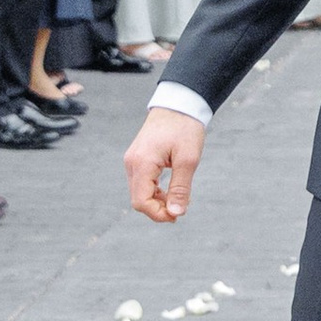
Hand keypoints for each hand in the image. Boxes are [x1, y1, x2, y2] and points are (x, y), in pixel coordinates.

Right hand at [125, 106, 204, 222]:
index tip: (177, 216)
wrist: (179, 104)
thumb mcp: (188, 160)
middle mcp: (132, 163)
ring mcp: (132, 160)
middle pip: (138, 199)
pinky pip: (141, 182)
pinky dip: (154, 191)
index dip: (158, 214)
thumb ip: (180, 188)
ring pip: (139, 192)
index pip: (141, 201)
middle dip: (157, 210)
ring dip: (156, 201)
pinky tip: (170, 191)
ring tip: (178, 199)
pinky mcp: (137, 159)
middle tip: (180, 210)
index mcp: (142, 163)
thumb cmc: (185, 128)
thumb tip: (176, 213)